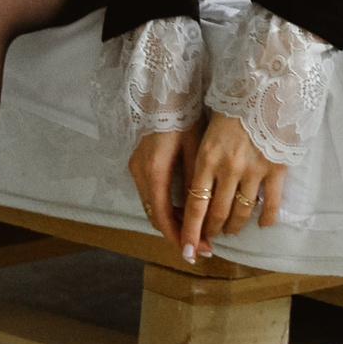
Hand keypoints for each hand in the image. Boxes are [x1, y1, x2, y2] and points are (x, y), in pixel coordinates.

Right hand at [128, 121, 211, 254]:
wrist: (162, 91)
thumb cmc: (183, 116)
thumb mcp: (196, 150)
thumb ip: (197, 183)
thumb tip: (206, 213)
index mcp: (155, 172)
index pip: (164, 217)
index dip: (179, 237)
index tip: (195, 252)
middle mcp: (141, 174)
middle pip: (156, 216)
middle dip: (177, 233)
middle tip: (201, 246)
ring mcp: (136, 169)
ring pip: (152, 207)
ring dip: (172, 221)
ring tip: (196, 230)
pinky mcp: (138, 164)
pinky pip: (151, 195)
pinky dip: (166, 207)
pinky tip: (185, 209)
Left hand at [177, 112, 285, 259]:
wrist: (263, 89)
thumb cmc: (231, 111)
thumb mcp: (206, 135)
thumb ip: (202, 165)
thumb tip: (199, 197)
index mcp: (206, 159)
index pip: (195, 205)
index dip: (190, 231)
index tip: (187, 249)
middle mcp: (228, 168)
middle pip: (218, 213)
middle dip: (212, 231)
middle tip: (210, 237)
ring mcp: (254, 170)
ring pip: (242, 213)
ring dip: (235, 227)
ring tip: (231, 229)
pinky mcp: (276, 169)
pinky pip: (272, 203)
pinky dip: (266, 218)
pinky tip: (263, 224)